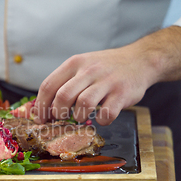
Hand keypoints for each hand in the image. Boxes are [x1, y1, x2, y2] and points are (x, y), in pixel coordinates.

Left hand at [33, 26, 180, 124]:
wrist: (140, 59)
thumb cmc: (105, 68)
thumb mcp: (82, 66)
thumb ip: (65, 82)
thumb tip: (45, 107)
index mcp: (74, 64)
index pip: (48, 86)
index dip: (41, 106)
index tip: (41, 119)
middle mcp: (89, 71)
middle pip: (63, 96)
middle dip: (58, 114)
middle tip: (61, 120)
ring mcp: (106, 81)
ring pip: (83, 104)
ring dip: (78, 117)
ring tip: (81, 117)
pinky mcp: (122, 93)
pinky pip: (107, 113)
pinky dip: (102, 121)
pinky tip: (102, 118)